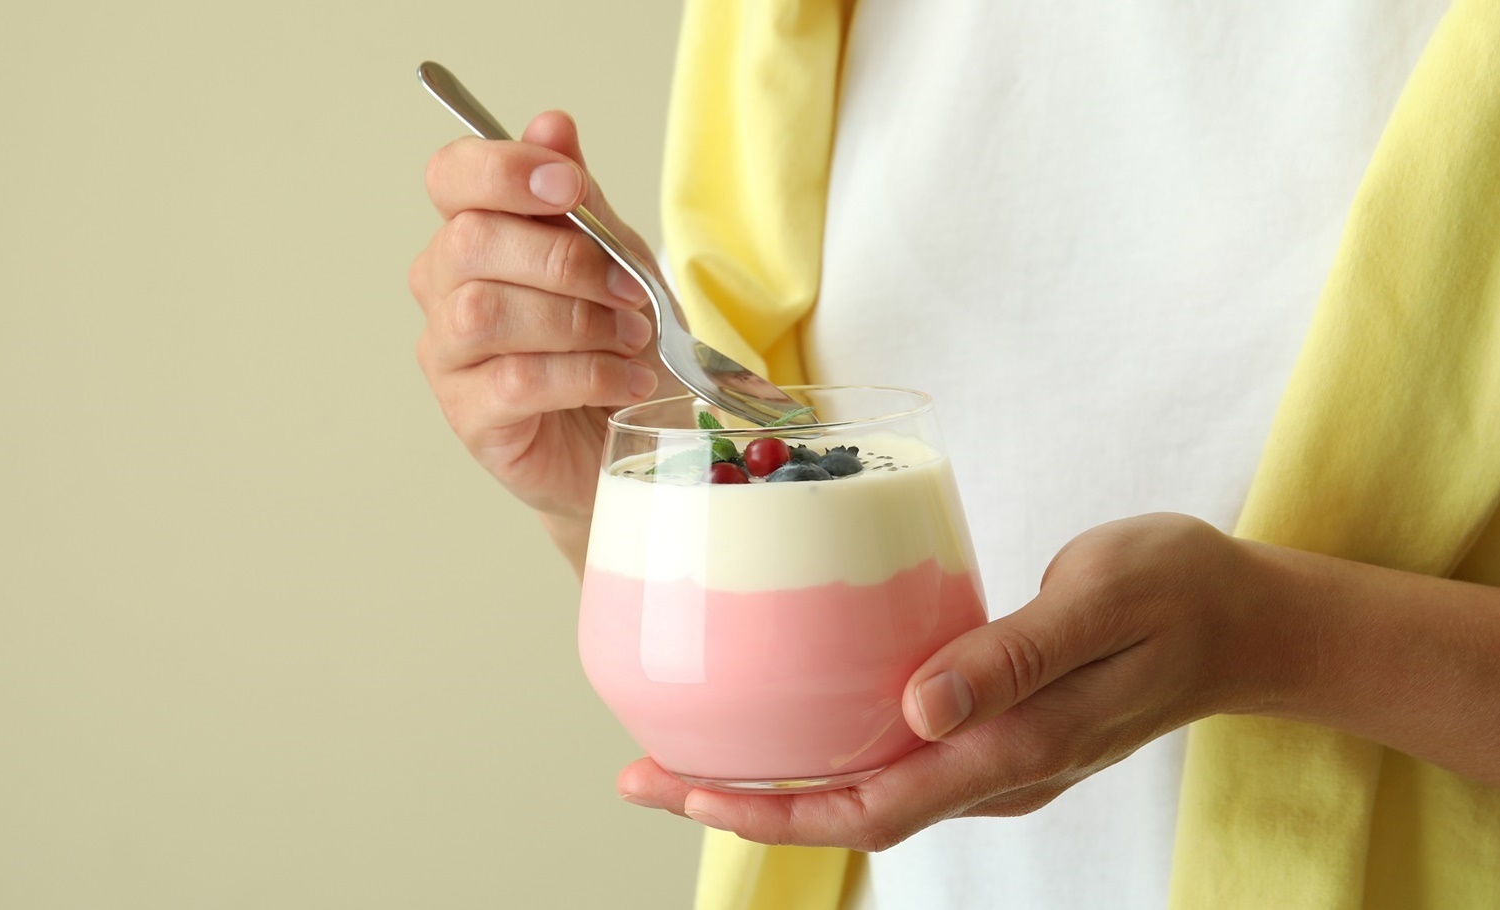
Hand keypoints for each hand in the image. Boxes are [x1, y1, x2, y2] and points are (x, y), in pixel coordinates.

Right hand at [411, 111, 674, 561]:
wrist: (634, 441)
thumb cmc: (616, 346)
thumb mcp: (617, 260)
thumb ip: (581, 201)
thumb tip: (551, 124)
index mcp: (475, 234)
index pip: (451, 177)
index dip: (503, 170)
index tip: (569, 187)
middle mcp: (444, 289)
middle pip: (470, 241)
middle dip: (564, 258)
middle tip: (628, 288)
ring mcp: (449, 357)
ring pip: (484, 312)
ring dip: (576, 321)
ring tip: (633, 340)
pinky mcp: (471, 419)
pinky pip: (517, 381)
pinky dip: (586, 375)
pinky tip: (627, 382)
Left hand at [618, 513, 1271, 850]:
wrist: (1249, 618)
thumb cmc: (1179, 593)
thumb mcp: (1099, 601)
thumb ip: (1012, 655)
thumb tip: (917, 708)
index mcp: (1014, 746)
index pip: (870, 805)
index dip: (770, 810)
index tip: (681, 789)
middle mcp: (997, 767)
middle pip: (850, 811)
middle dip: (742, 803)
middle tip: (643, 774)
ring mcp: (999, 756)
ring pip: (869, 789)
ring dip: (778, 783)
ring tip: (689, 754)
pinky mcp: (999, 729)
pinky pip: (896, 756)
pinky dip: (828, 749)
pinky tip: (789, 718)